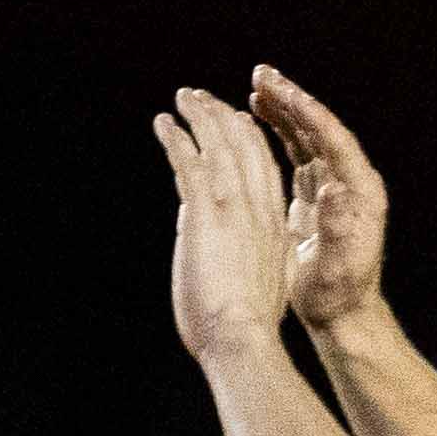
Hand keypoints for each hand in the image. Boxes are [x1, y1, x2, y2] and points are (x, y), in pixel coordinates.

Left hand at [151, 87, 293, 361]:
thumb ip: (249, 257)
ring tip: (183, 98)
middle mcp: (257, 208)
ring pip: (219, 146)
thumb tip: (228, 247)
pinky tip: (163, 123)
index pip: (263, 170)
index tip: (238, 121)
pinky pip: (190, 162)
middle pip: (244, 147)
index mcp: (272, 226)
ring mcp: (233, 207)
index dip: (250, 141)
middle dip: (223, 118)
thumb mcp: (260, 284)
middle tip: (203, 99)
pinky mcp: (206, 212)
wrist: (242, 338)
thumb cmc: (246, 327)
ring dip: (199, 116)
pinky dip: (176, 138)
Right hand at [250, 67, 392, 329]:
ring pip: (306, 137)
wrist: (341, 314)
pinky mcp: (314, 195)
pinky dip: (277, 133)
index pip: (334, 139)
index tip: (281, 92)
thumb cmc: (340, 294)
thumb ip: (337, 226)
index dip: (307, 114)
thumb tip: (333, 190)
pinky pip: (295, 154)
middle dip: (292, 100)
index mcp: (360, 191)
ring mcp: (332, 185)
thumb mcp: (340, 264)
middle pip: (320, 129)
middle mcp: (349, 181)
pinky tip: (256, 117)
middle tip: (262, 74)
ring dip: (282, 110)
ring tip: (256, 86)